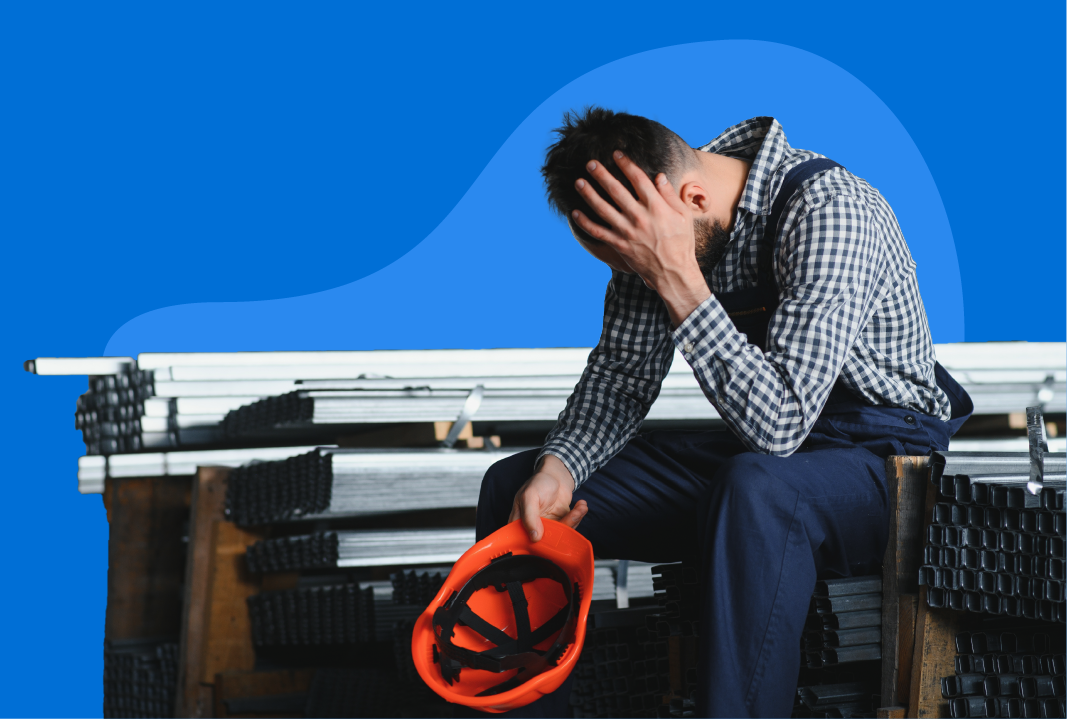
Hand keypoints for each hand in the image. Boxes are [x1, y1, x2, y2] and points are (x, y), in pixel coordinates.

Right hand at [508, 454, 587, 541]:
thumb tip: (535, 537)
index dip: (537, 544)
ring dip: (574, 521)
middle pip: (546, 540)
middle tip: (571, 517)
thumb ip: (530, 516)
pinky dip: (578, 517)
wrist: (556, 475)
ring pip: (560, 534)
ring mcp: (547, 526)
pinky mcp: (560, 523)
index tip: (553, 536)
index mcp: (518, 522)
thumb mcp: (530, 496)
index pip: (523, 540)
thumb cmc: (539, 482)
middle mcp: (532, 527)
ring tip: (581, 507)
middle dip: (562, 529)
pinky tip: (581, 506)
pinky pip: (570, 527)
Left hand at [571, 151, 710, 325]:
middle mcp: (639, 216)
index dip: (626, 164)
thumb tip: (659, 176)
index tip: (617, 154)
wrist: (673, 272)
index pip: (638, 179)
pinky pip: (598, 232)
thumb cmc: (681, 242)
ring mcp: (627, 231)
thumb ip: (670, 195)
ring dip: (589, 194)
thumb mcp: (683, 216)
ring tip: (579, 182)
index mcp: (656, 207)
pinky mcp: (619, 244)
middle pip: (616, 190)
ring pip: (603, 209)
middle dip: (601, 174)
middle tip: (590, 163)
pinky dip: (585, 223)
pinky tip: (575, 213)